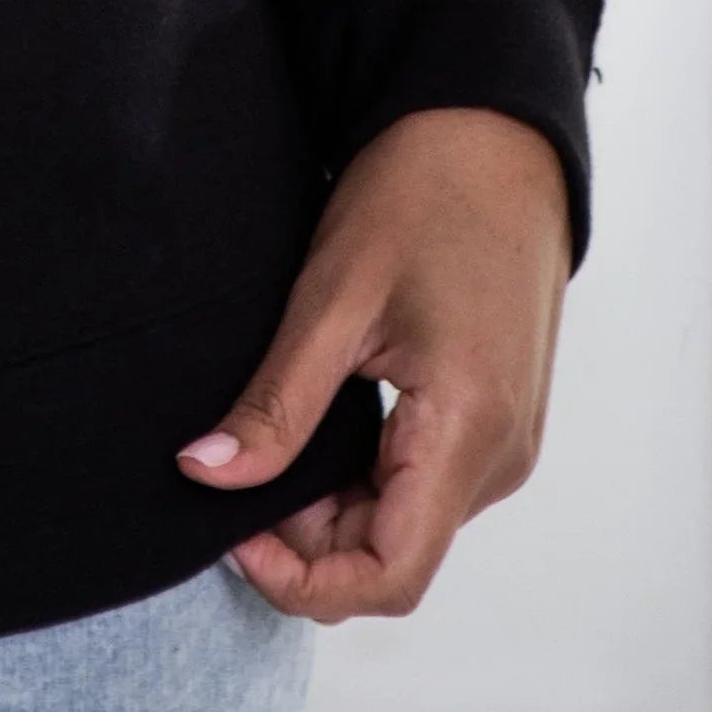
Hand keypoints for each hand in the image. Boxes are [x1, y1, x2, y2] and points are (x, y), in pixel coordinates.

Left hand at [177, 106, 570, 621]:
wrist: (494, 131)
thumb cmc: (422, 194)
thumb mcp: (333, 298)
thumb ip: (276, 404)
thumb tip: (205, 476)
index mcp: (468, 434)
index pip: (391, 577)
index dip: (302, 580)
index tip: (233, 533)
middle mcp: (501, 458)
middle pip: (394, 556)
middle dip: (305, 541)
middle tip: (233, 467)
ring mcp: (505, 442)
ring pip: (406, 525)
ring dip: (331, 509)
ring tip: (270, 438)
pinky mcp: (496, 419)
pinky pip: (424, 485)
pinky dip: (363, 481)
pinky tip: (316, 428)